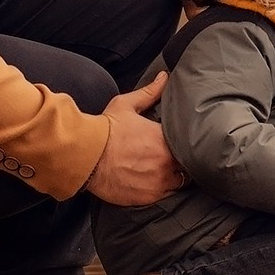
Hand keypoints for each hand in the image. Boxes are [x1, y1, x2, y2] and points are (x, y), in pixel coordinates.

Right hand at [85, 72, 185, 205]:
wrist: (85, 156)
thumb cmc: (106, 130)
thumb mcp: (127, 105)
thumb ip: (150, 92)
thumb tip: (164, 77)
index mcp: (166, 139)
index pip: (190, 143)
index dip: (189, 144)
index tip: (185, 142)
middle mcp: (166, 162)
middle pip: (187, 164)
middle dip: (184, 161)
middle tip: (177, 157)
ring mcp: (158, 182)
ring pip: (179, 182)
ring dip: (176, 176)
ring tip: (167, 170)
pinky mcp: (148, 197)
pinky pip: (165, 196)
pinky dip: (163, 190)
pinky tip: (155, 182)